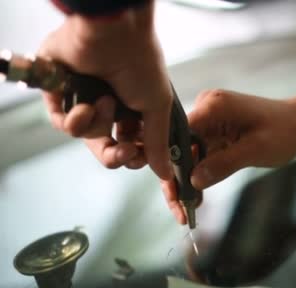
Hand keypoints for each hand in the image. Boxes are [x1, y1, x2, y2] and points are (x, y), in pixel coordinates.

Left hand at [39, 2, 172, 179]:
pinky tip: (85, 105)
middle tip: (124, 152)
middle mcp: (111, 104)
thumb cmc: (141, 65)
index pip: (134, 143)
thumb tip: (166, 174)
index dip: (136, 156)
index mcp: (136, 107)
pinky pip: (65, 124)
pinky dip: (76, 119)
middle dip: (116, 154)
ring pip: (88, 136)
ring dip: (98, 123)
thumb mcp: (157, 107)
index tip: (141, 158)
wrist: (112, 36)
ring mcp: (85, 100)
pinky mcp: (60, 95)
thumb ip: (157, 143)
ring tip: (105, 101)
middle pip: (108, 147)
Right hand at [161, 89, 295, 223]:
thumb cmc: (284, 131)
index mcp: (213, 106)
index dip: (169, 164)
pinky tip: (195, 198)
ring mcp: (210, 121)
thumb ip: (223, 164)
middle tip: (179, 211)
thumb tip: (193, 181)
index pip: (177, 135)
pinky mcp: (216, 132)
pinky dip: (197, 176)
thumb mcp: (255, 150)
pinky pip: (199, 156)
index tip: (173, 192)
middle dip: (175, 180)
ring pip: (186, 155)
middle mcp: (206, 110)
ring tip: (186, 211)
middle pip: (178, 147)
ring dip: (185, 182)